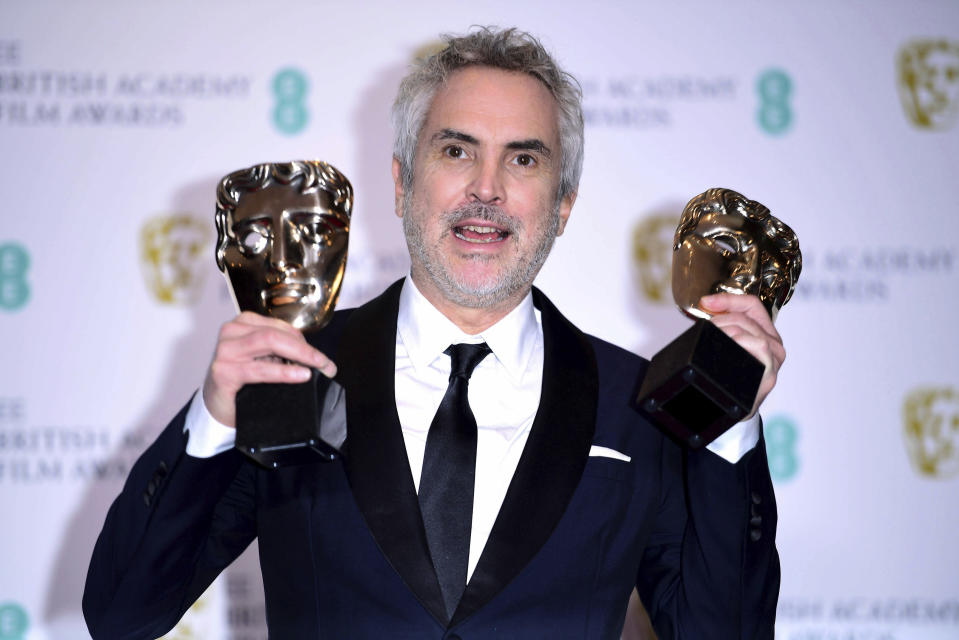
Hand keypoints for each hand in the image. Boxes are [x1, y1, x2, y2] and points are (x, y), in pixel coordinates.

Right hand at [201, 311, 336, 426]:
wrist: (217, 405)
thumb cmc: (241, 381)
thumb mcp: (263, 359)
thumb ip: (281, 351)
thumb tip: (314, 356)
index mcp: (244, 323)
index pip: (281, 327)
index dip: (306, 341)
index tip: (324, 359)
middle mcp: (232, 331)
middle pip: (277, 334)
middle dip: (306, 349)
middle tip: (326, 365)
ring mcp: (225, 350)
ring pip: (269, 343)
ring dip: (299, 357)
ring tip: (316, 369)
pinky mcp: (223, 372)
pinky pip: (259, 369)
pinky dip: (284, 372)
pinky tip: (300, 375)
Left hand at [699, 293, 785, 418]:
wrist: (733, 409)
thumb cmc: (729, 376)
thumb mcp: (727, 345)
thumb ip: (723, 324)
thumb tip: (707, 303)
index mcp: (765, 333)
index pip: (752, 305)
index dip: (728, 299)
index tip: (705, 302)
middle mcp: (774, 345)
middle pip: (746, 318)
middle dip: (721, 319)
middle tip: (704, 329)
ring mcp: (774, 360)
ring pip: (751, 331)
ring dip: (727, 330)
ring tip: (711, 340)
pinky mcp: (770, 375)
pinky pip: (761, 347)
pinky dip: (742, 342)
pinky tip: (729, 347)